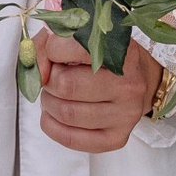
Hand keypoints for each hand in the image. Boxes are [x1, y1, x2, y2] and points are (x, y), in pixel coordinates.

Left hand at [34, 26, 164, 155]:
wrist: (139, 79)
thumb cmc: (105, 57)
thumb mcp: (81, 36)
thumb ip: (49, 44)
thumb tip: (36, 72)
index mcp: (121, 52)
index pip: (67, 49)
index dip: (49, 51)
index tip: (53, 53)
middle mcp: (128, 85)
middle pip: (65, 86)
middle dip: (50, 81)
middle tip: (54, 77)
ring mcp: (125, 114)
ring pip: (66, 113)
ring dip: (49, 102)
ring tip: (56, 94)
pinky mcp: (117, 138)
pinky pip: (71, 139)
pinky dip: (52, 125)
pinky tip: (56, 114)